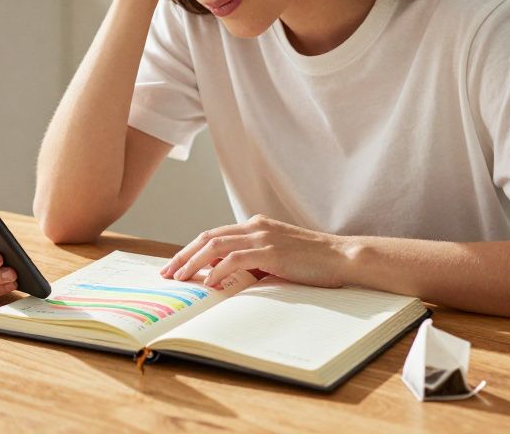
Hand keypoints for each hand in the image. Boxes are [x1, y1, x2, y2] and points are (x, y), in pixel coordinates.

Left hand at [158, 215, 354, 289]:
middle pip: (208, 237)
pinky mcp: (271, 251)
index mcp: (255, 226)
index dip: (191, 250)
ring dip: (194, 262)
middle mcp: (255, 226)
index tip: (175, 266)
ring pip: (216, 246)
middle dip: (184, 255)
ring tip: (180, 279)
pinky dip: (218, 270)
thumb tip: (224, 276)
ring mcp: (263, 237)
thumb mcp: (277, 258)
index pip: (214, 235)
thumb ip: (253, 261)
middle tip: (167, 273)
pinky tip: (208, 283)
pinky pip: (236, 259)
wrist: (342, 256)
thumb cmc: (312, 261)